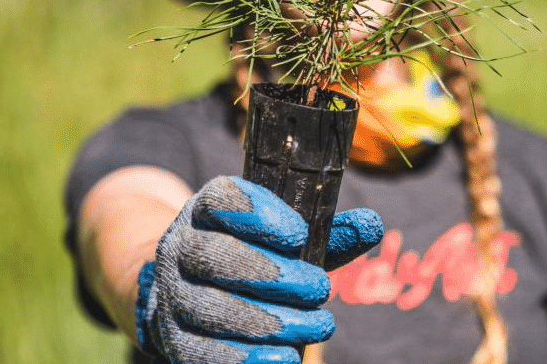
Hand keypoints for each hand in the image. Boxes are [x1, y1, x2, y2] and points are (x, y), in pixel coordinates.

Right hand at [135, 175, 382, 363]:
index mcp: (210, 209)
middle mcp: (183, 245)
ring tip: (318, 326)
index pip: (221, 198)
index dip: (258, 213)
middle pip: (214, 255)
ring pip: (209, 306)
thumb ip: (327, 233)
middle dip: (270, 274)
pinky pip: (201, 352)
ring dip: (266, 321)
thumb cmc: (255, 256)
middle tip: (320, 288)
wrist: (194, 292)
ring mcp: (173, 293)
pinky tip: (284, 360)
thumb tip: (372, 223)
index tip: (299, 235)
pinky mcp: (175, 338)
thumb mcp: (288, 240)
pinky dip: (243, 359)